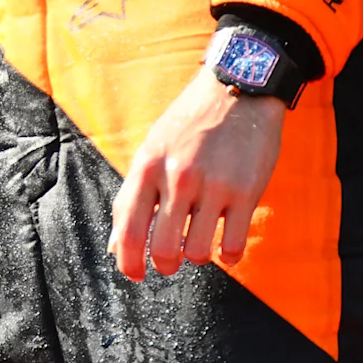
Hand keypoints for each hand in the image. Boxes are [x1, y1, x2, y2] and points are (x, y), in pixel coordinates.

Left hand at [109, 68, 286, 280]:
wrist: (238, 88)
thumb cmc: (190, 123)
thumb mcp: (152, 149)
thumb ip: (133, 195)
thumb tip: (115, 244)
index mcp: (148, 166)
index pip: (128, 229)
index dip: (127, 261)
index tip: (134, 274)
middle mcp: (178, 177)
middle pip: (164, 249)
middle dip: (165, 265)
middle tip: (170, 261)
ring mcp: (214, 185)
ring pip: (198, 253)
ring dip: (198, 257)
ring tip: (200, 243)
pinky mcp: (246, 191)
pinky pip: (233, 245)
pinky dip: (228, 254)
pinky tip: (226, 243)